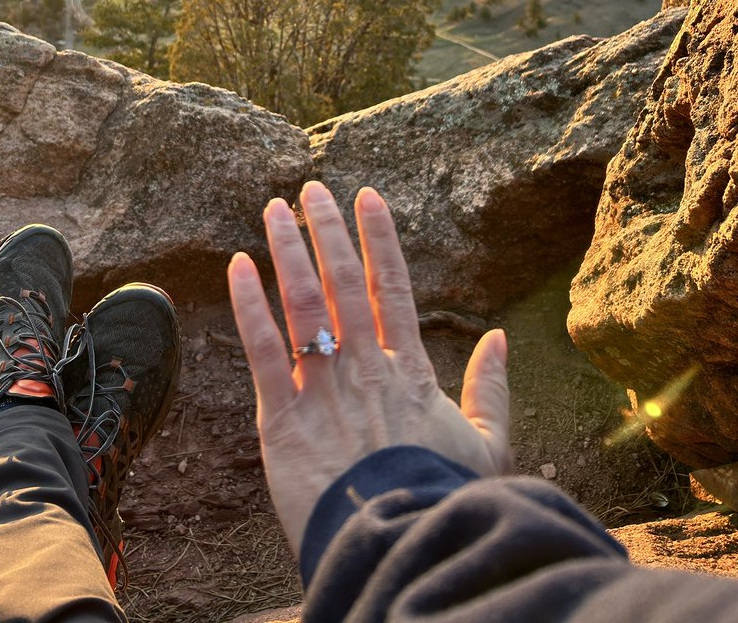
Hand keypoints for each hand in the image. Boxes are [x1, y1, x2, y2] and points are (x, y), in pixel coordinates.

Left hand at [227, 180, 511, 555]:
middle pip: (342, 282)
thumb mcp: (485, 446)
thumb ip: (492, 389)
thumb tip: (500, 339)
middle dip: (326, 231)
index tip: (367, 196)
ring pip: (301, 303)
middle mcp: (363, 366)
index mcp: (408, 369)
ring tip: (274, 209)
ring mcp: (322, 388)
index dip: (379, 238)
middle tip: (310, 189)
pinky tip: (238, 266)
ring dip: (287, 251)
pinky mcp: (282, 418)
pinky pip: (262, 349)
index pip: (392, 286)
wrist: (399, 547)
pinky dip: (248, 305)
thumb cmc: (442, 500)